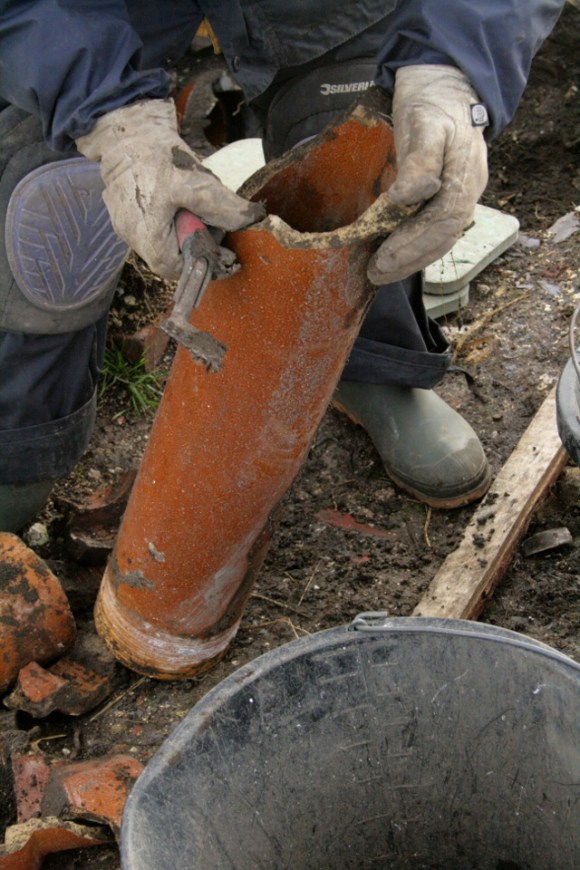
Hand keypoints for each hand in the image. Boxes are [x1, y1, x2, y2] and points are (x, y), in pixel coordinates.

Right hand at [76, 100, 264, 280]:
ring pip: (162, 241)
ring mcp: (126, 223)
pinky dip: (172, 220)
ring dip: (185, 232)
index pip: (176, 269)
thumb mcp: (195, 182)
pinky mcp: (126, 210)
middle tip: (214, 226)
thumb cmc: (156, 156)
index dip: (202, 264)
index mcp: (146, 236)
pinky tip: (181, 200)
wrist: (126, 126)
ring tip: (197, 209)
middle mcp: (132, 236)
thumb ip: (223, 207)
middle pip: (170, 258)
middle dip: (196, 247)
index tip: (223, 253)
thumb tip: (252, 220)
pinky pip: (154, 225)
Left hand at [367, 65, 487, 284]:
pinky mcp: (447, 198)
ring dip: (410, 260)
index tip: (385, 256)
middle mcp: (467, 192)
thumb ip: (420, 161)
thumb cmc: (432, 106)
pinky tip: (393, 256)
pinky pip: (434, 231)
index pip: (443, 222)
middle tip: (375, 273)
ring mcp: (459, 196)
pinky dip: (414, 248)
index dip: (414, 243)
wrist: (444, 88)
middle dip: (408, 259)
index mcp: (465, 177)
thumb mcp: (425, 125)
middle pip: (442, 237)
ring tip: (380, 272)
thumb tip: (409, 196)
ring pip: (440, 239)